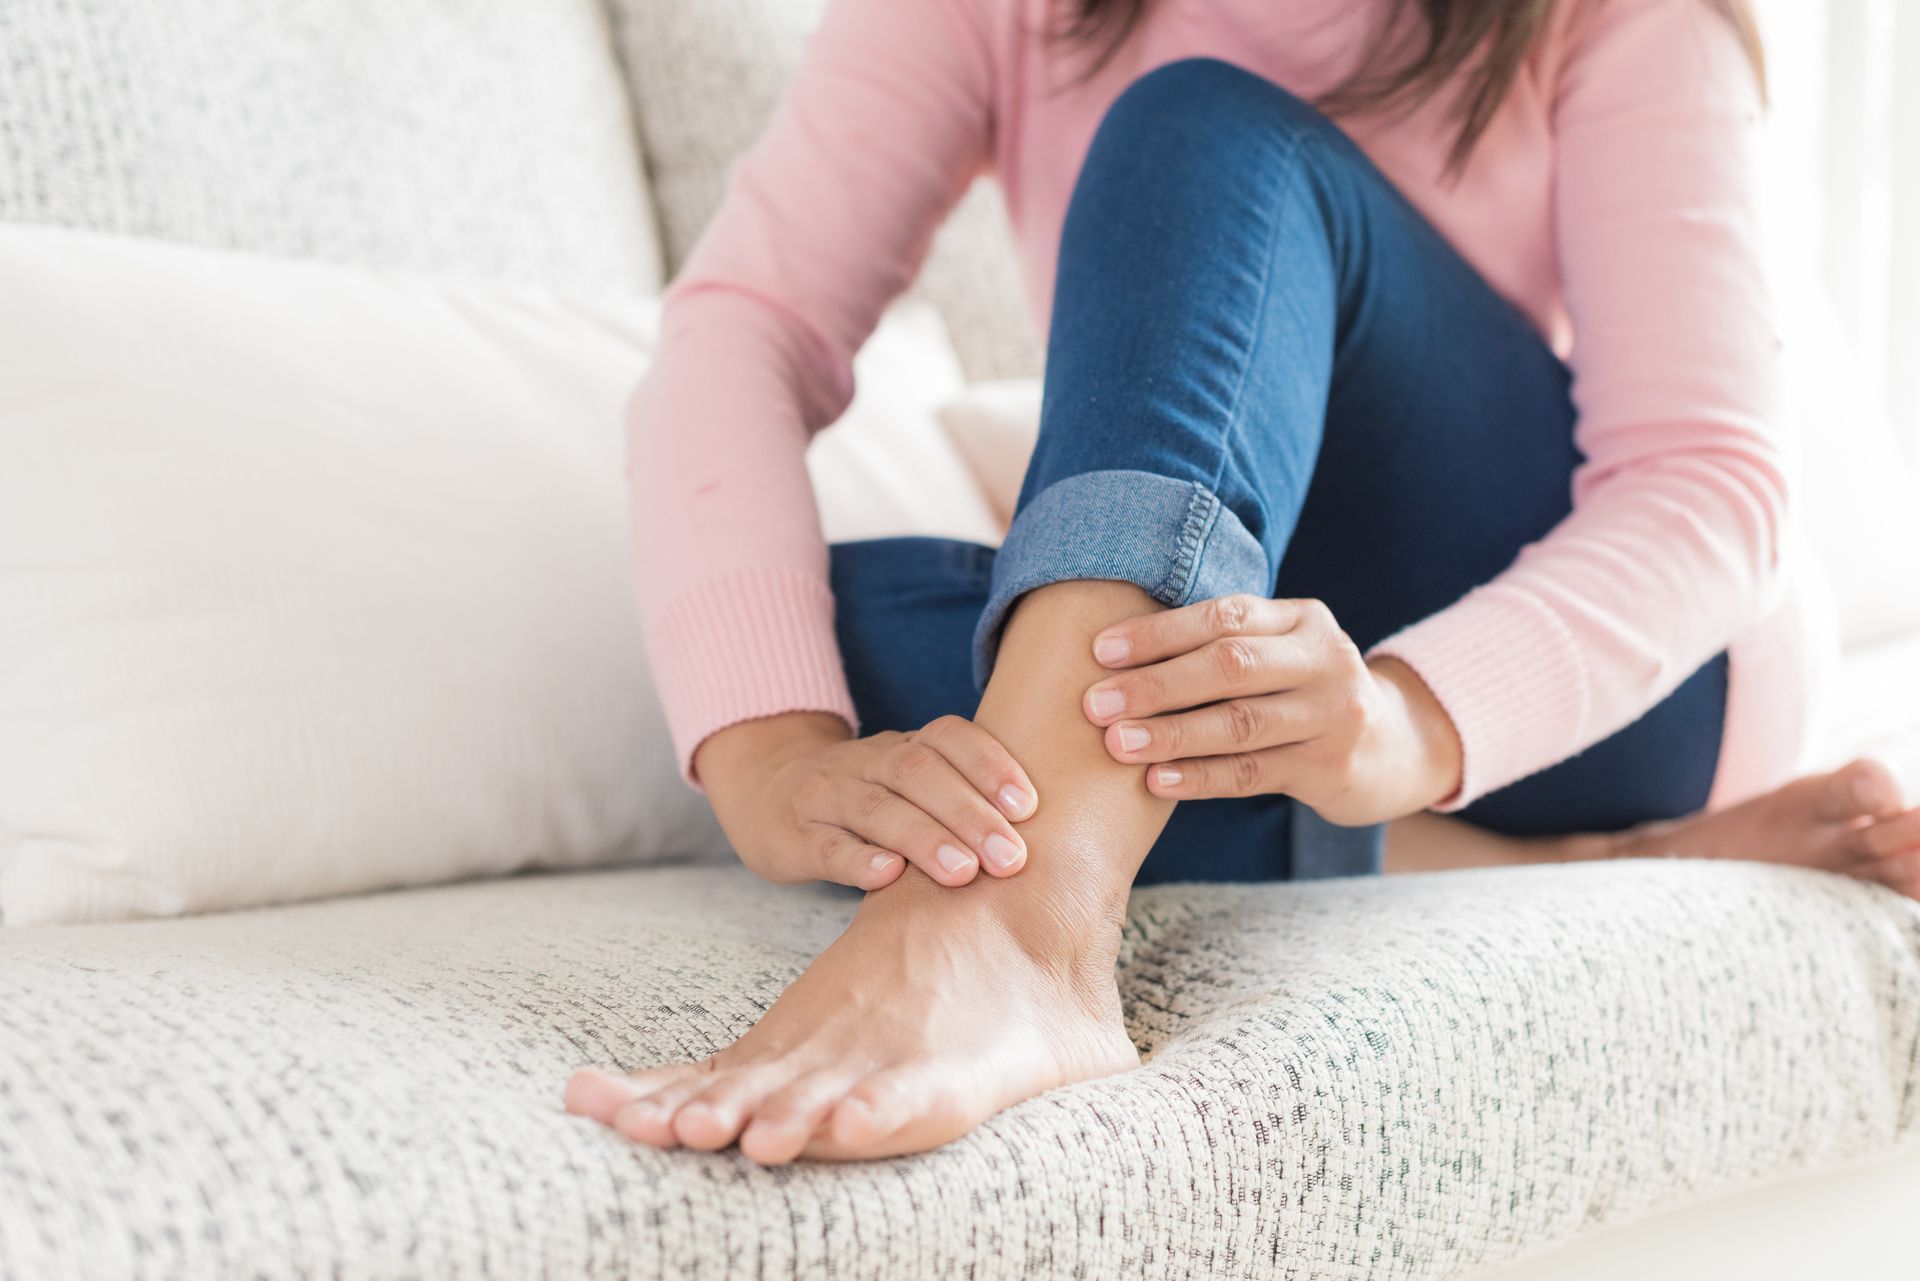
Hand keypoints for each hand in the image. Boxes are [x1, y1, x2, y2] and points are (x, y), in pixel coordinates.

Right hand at [694, 711, 1038, 890]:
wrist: (766, 792)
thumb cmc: (867, 798)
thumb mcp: (909, 783)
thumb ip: (963, 796)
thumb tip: (1052, 836)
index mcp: (904, 746)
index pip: (949, 738)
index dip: (990, 765)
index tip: (1030, 804)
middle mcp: (867, 762)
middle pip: (919, 774)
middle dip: (970, 813)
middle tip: (1012, 858)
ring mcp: (827, 796)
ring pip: (877, 807)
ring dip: (925, 838)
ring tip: (964, 872)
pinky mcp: (796, 836)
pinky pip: (827, 844)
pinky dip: (859, 859)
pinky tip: (889, 877)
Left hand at [1081, 595, 1462, 824]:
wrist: (1394, 745)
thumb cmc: (1303, 691)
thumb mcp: (1281, 652)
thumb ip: (1223, 644)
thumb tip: (1112, 653)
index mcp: (1302, 619)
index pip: (1225, 616)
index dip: (1160, 632)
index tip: (1101, 650)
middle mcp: (1325, 659)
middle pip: (1231, 666)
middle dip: (1157, 684)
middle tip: (1097, 704)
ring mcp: (1333, 715)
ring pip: (1240, 723)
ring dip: (1172, 734)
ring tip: (1118, 743)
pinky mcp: (1331, 767)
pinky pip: (1253, 773)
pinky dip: (1201, 777)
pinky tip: (1157, 781)